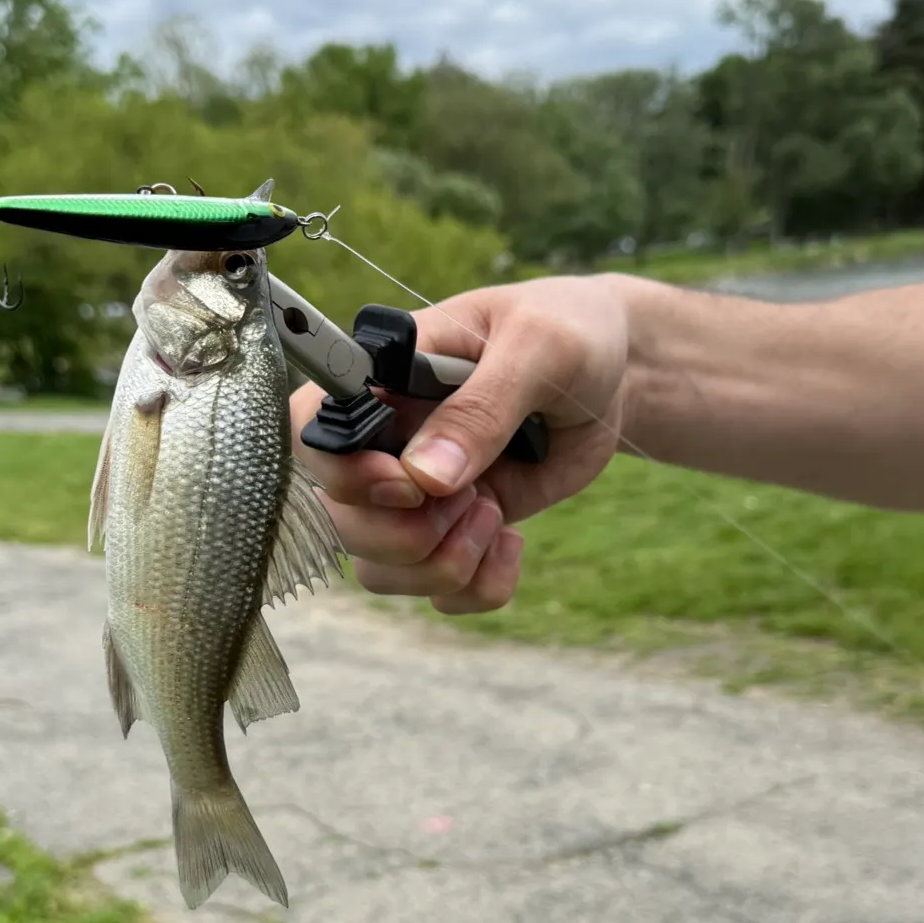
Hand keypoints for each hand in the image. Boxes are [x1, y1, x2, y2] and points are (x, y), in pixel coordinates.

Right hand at [289, 275, 631, 614]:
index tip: (407, 484)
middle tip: (475, 499)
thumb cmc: (566, 331)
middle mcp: (386, 438)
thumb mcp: (537, 349)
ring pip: (378, 566)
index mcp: (385, 376)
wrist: (613, 371)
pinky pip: (436, 591)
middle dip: (406, 532)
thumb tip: (425, 477)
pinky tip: (512, 542)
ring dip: (441, 564)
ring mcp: (417, 491)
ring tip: (497, 516)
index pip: (310, 426)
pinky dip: (476, 587)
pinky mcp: (455, 528)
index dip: (340, 470)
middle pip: (338, 515)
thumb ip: (481, 407)